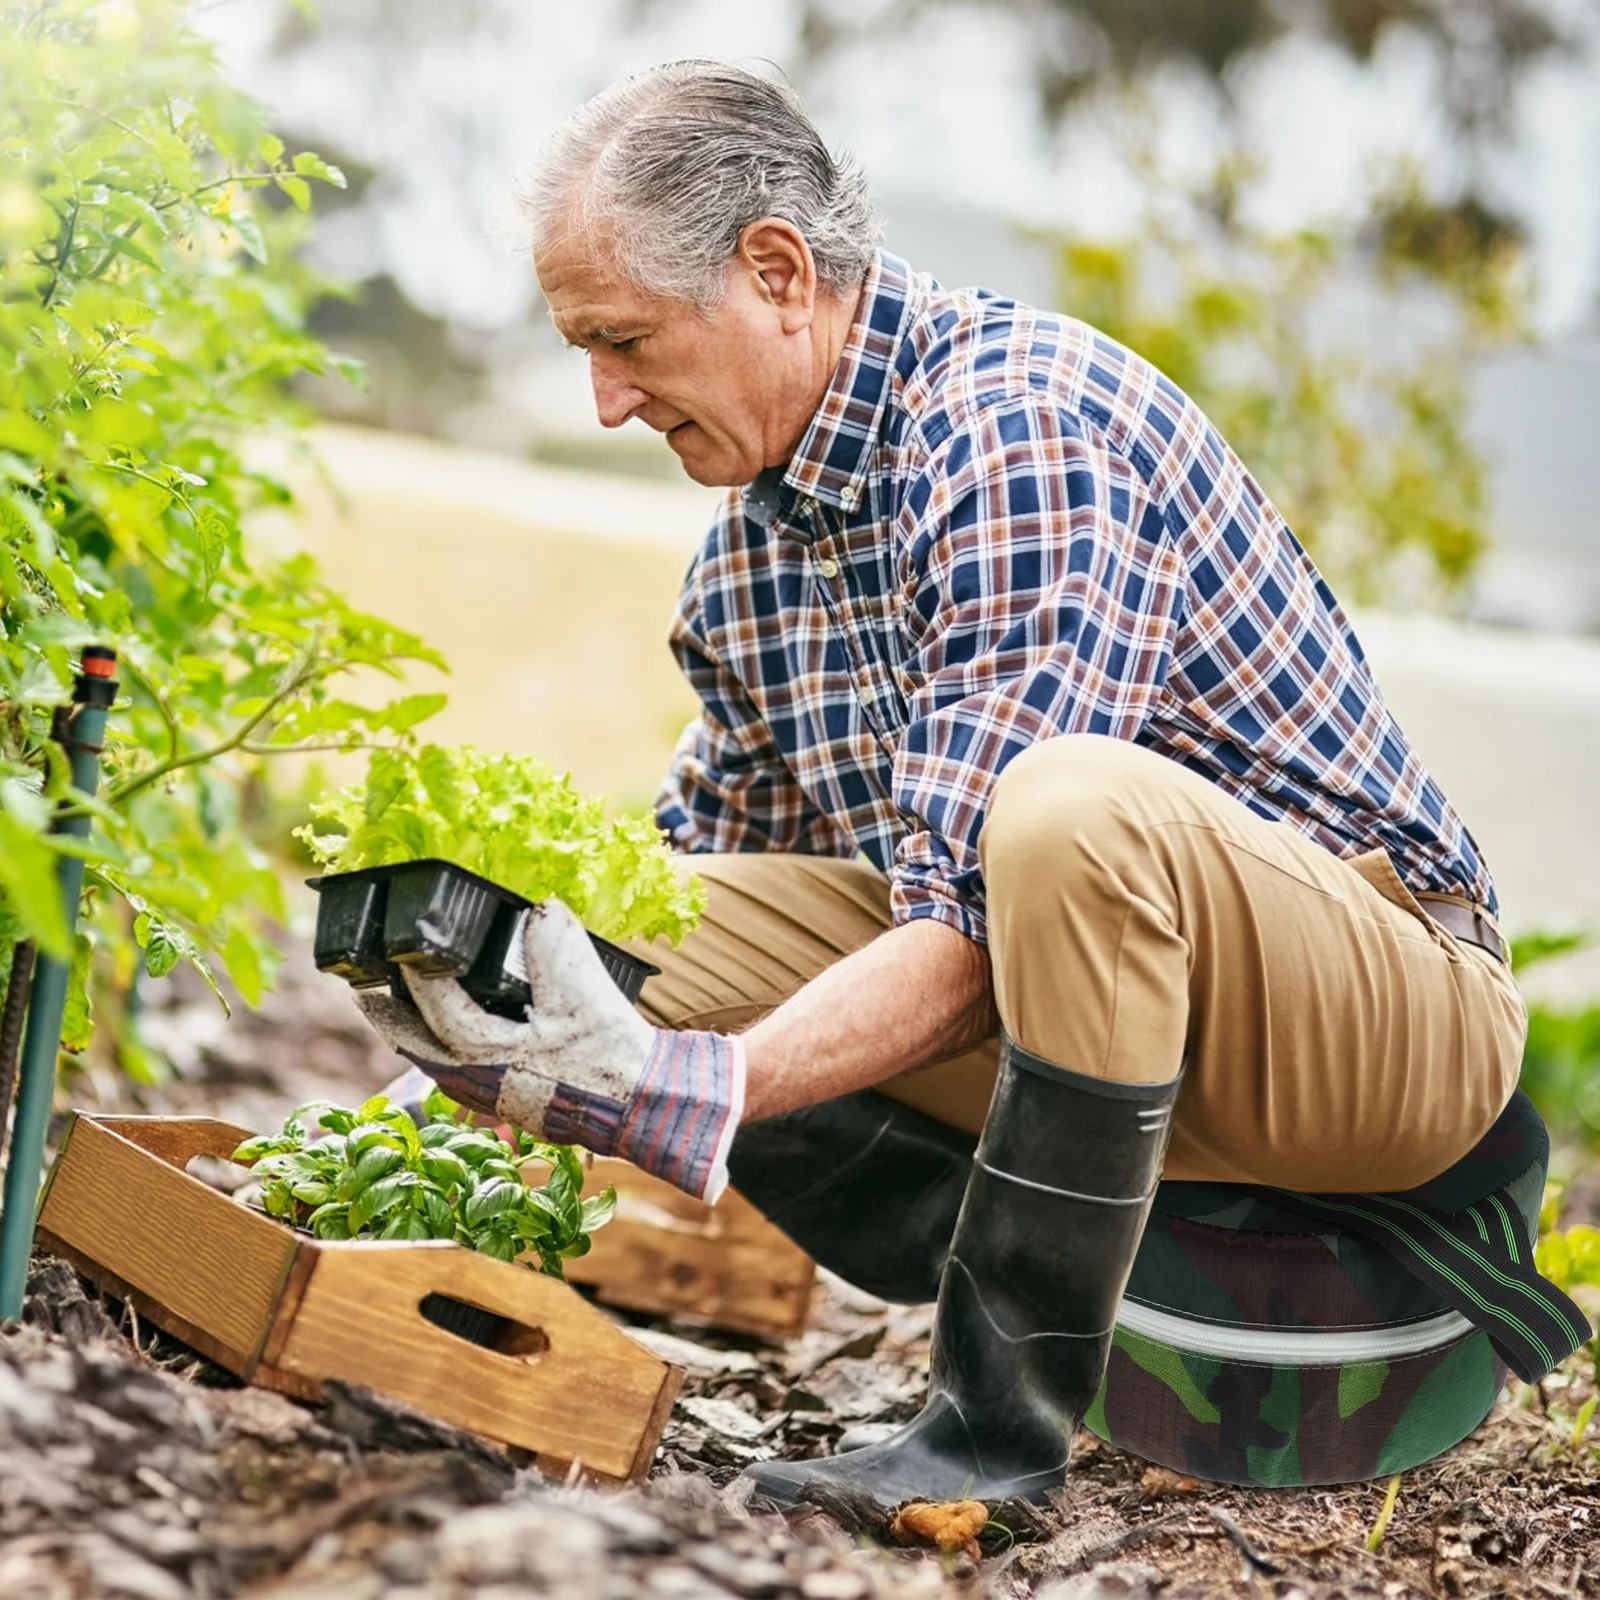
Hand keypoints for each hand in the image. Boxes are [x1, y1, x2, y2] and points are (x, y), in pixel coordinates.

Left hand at [355, 898, 743, 1200]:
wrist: (641, 1104)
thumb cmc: (608, 1053)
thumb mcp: (583, 989)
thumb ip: (555, 943)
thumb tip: (540, 910)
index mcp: (487, 1052)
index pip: (434, 1006)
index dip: (413, 973)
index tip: (399, 946)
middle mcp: (480, 1081)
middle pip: (417, 1048)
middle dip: (388, 1018)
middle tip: (363, 993)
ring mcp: (495, 1099)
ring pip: (438, 1066)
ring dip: (416, 1037)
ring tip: (401, 1015)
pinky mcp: (514, 1105)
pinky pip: (463, 1078)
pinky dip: (448, 1055)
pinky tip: (458, 1044)